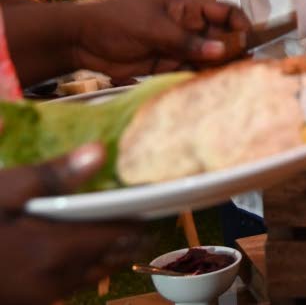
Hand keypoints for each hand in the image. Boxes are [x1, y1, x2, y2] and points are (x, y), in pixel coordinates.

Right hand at [0, 143, 149, 304]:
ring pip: (88, 276)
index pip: (116, 237)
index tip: (153, 201)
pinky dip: (80, 266)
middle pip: (107, 260)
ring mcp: (36, 296)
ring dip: (106, 255)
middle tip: (144, 216)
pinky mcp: (23, 299)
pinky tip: (76, 248)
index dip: (138, 219)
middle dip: (127, 238)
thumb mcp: (2, 190)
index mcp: (54, 252)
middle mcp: (52, 281)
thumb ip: (53, 176)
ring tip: (119, 230)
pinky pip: (64, 284)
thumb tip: (99, 151)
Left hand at [69, 0, 250, 77]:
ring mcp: (178, 48)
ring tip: (235, 80)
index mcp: (188, 8)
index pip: (224, 13)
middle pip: (221, 38)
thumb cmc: (117, 20)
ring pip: (208, 58)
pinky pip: (191, 72)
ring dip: (220, 67)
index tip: (251, 40)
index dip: (240, 24)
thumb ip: (186, 42)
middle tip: (247, 67)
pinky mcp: (167, 66)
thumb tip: (222, 51)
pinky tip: (212, 86)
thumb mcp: (154, 27)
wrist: (80, 39)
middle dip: (234, 51)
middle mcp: (188, 28)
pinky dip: (202, 78)